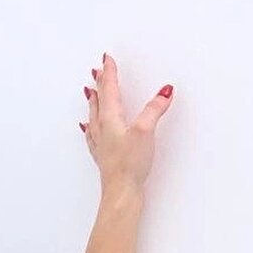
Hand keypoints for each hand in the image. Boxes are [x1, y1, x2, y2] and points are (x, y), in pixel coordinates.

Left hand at [81, 53, 172, 196]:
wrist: (120, 194)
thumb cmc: (129, 165)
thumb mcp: (145, 131)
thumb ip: (154, 110)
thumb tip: (164, 92)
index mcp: (110, 119)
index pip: (108, 89)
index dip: (108, 73)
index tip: (106, 59)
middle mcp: (102, 129)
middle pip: (98, 100)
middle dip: (99, 84)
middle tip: (96, 71)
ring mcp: (101, 143)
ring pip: (94, 116)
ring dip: (93, 102)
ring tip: (90, 92)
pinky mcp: (104, 157)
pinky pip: (93, 134)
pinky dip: (91, 125)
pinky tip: (88, 128)